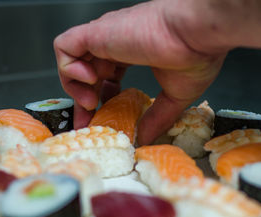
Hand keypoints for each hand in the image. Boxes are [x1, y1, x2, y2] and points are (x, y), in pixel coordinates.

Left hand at [54, 0, 226, 144]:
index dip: (99, 98)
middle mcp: (114, 43)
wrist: (197, 33)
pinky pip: (63, 47)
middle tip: (87, 122)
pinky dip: (67, 67)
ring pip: (71, 60)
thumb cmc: (195, 54)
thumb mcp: (175, 96)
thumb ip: (156, 117)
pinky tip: (89, 80)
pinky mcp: (95, 33)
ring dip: (75, 85)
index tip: (100, 119)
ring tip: (91, 101)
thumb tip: (145, 138)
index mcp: (132, 51)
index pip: (104, 75)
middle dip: (81, 100)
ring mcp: (103, 37)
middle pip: (85, 72)